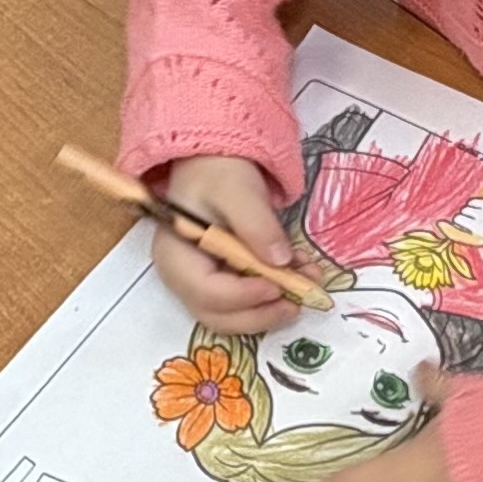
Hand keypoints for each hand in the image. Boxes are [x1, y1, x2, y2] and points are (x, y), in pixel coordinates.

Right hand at [149, 155, 296, 334]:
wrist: (215, 163)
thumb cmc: (218, 173)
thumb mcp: (239, 191)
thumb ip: (257, 225)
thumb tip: (280, 261)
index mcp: (175, 254)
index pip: (205, 291)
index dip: (243, 296)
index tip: (278, 285)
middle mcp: (183, 278)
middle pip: (217, 315)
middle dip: (260, 314)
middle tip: (297, 302)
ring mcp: (202, 284)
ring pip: (234, 317)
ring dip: (272, 309)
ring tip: (308, 285)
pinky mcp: (223, 283)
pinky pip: (247, 302)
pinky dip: (275, 296)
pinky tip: (301, 274)